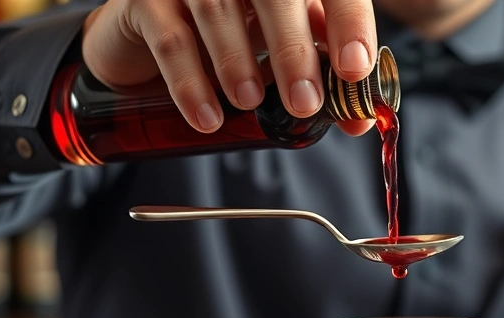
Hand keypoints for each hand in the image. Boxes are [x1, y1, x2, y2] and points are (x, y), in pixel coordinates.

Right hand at [81, 0, 376, 135]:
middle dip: (293, 51)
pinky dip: (190, 83)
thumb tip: (357, 119)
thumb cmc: (234, 30)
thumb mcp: (287, 46)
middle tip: (304, 103)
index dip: (348, 23)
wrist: (154, 29)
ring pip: (215, 11)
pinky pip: (171, 40)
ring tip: (250, 102)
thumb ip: (325, 74)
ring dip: (237, 63)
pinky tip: (207, 118)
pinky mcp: (146, 1)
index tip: (354, 69)